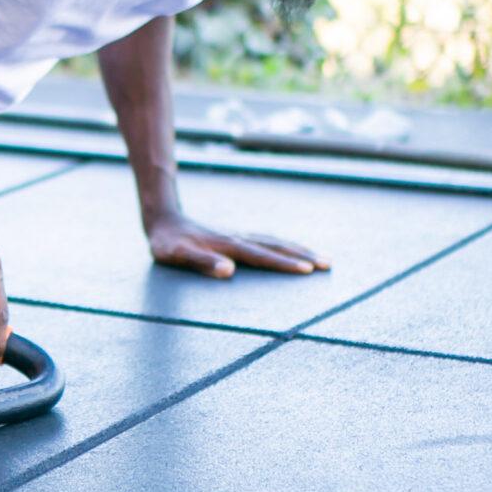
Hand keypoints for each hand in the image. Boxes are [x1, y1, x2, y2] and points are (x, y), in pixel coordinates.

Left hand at [146, 211, 327, 279]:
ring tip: (322, 258)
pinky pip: (268, 240)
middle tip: (329, 264)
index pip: (262, 256)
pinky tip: (291, 250)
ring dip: (299, 249)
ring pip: (275, 241)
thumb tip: (229, 271)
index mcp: (228, 245)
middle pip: (277, 246)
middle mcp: (238, 238)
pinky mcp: (236, 236)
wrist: (162, 220)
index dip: (285, 264)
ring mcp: (239, 235)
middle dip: (303, 255)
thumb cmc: (167, 244)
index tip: (307, 270)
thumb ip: (202, 261)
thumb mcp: (177, 255)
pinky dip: (285, 245)